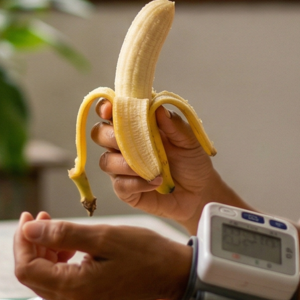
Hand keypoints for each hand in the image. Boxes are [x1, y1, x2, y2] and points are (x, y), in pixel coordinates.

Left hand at [12, 212, 190, 299]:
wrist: (173, 273)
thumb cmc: (144, 252)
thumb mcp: (103, 236)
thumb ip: (63, 234)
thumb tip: (28, 230)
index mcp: (75, 288)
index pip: (27, 269)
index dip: (22, 241)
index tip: (29, 217)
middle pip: (32, 275)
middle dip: (31, 244)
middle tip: (42, 217)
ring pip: (45, 279)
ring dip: (44, 251)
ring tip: (55, 227)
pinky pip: (61, 283)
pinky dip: (58, 261)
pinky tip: (70, 245)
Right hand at [92, 100, 225, 223]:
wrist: (199, 192)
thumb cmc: (191, 161)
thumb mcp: (189, 140)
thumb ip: (173, 124)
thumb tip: (158, 109)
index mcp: (135, 125)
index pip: (111, 111)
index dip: (105, 107)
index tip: (109, 110)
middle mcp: (123, 145)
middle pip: (99, 134)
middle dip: (110, 136)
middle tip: (131, 141)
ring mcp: (122, 168)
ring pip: (106, 161)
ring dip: (125, 164)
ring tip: (152, 169)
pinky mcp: (126, 190)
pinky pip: (120, 185)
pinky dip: (137, 183)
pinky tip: (155, 182)